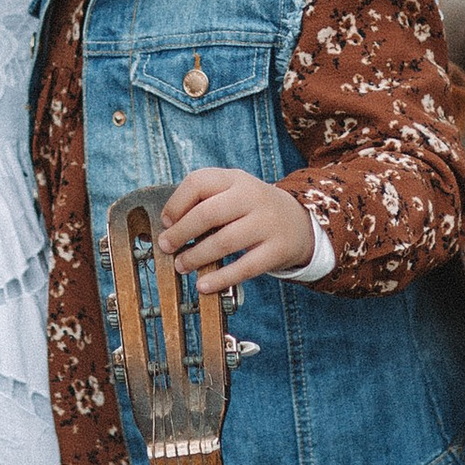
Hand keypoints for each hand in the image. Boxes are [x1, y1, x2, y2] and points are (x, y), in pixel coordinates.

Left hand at [158, 166, 316, 296]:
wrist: (299, 223)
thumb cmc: (253, 210)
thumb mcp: (233, 193)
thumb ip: (205, 202)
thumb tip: (169, 228)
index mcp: (236, 179)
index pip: (198, 182)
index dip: (176, 203)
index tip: (165, 222)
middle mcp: (253, 197)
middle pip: (208, 213)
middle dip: (180, 233)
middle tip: (166, 247)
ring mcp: (267, 223)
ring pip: (224, 242)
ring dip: (196, 257)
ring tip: (182, 266)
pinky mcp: (277, 250)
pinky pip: (244, 268)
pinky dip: (220, 278)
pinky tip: (203, 285)